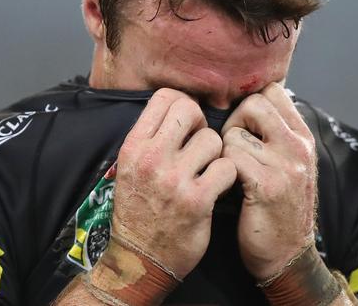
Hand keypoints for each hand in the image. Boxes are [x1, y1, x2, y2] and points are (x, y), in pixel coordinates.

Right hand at [111, 88, 236, 277]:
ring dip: (216, 153)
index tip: (187, 124)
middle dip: (201, 123)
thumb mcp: (130, 168)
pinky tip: (217, 187)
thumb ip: (151, 138)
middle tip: (200, 144)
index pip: (164, 97)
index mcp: (133, 146)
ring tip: (207, 169)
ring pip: (213, 139)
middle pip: (189, 109)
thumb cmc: (138, 211)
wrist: (139, 260)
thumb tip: (181, 108)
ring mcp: (174, 180)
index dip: (183, 104)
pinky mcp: (197, 201)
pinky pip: (227, 167)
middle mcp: (151, 158)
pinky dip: (227, 176)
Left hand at [221, 82, 316, 279]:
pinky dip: (221, 170)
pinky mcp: (267, 187)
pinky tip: (226, 186)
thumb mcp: (289, 165)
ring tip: (229, 170)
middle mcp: (298, 146)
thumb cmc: (279, 207)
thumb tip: (246, 102)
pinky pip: (230, 158)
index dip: (249, 103)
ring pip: (235, 132)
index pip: (272, 91)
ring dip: (223, 150)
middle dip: (233, 121)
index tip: (242, 127)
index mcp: (303, 137)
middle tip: (231, 147)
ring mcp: (286, 166)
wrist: (287, 257)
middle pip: (254, 103)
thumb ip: (274, 134)